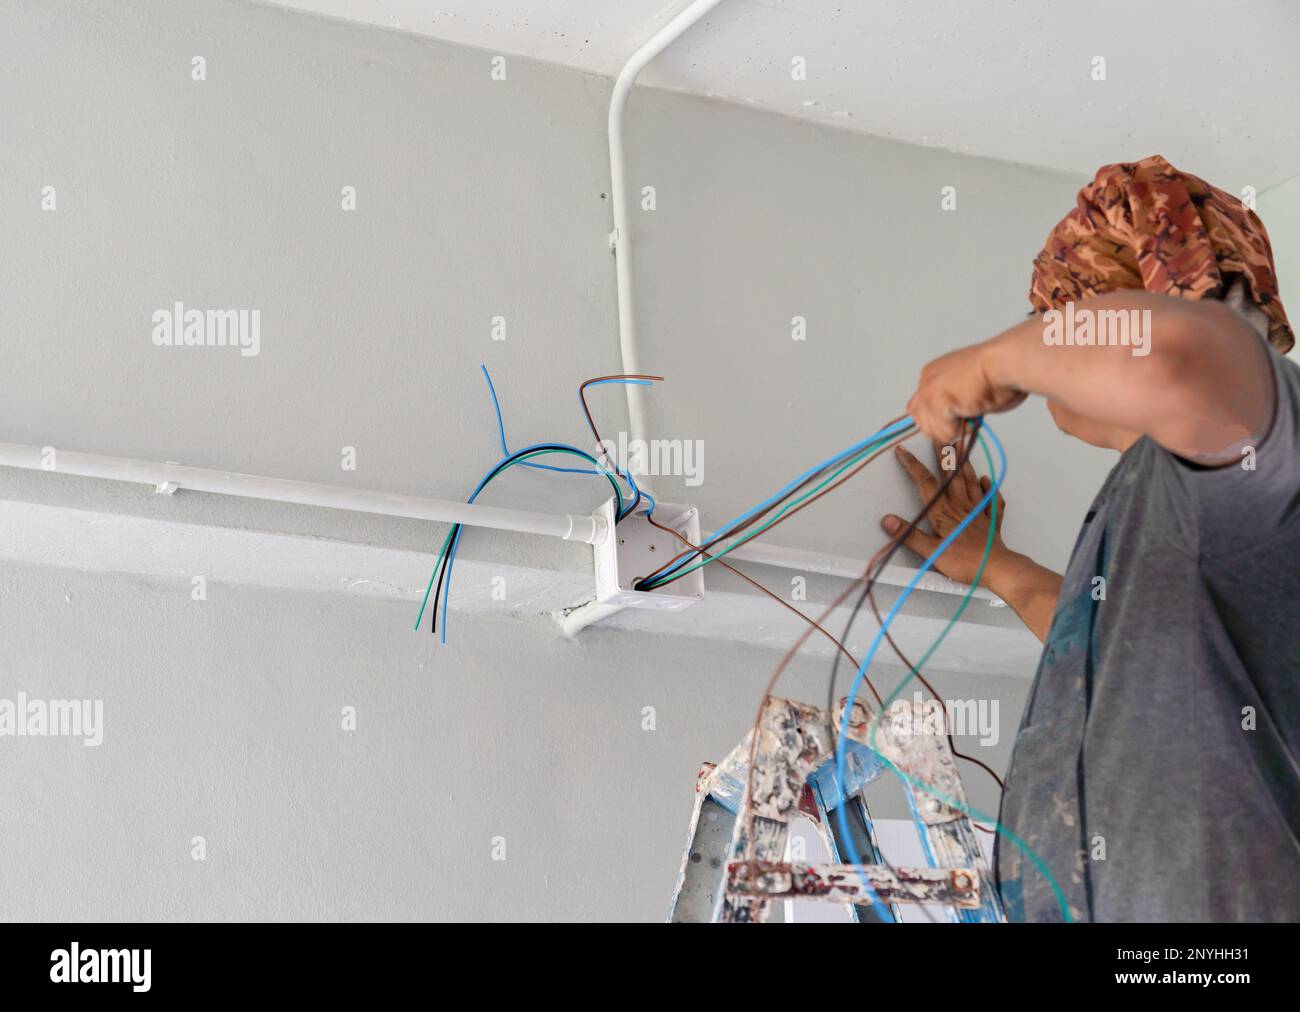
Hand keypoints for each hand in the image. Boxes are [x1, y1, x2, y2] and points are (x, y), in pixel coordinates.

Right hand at [880, 442, 1009, 586]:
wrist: (996, 568)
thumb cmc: (965, 562)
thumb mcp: (931, 552)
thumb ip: (909, 535)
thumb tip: (888, 520)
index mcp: (943, 513)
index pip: (924, 484)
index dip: (912, 466)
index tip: (903, 451)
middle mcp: (960, 507)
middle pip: (950, 475)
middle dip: (942, 454)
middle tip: (939, 436)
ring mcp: (978, 512)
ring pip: (970, 481)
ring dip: (964, 463)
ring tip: (961, 447)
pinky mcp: (991, 521)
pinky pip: (992, 500)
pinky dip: (990, 488)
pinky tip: (987, 480)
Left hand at [905, 339, 1025, 442]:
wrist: (1005, 362)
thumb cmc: (997, 370)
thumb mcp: (966, 385)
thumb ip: (952, 400)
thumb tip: (951, 417)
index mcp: (932, 373)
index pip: (919, 408)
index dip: (937, 419)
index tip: (954, 420)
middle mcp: (926, 381)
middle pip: (921, 422)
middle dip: (942, 427)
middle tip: (964, 417)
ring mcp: (929, 392)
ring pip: (932, 431)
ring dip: (954, 429)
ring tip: (972, 411)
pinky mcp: (937, 403)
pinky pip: (945, 433)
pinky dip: (961, 430)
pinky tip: (972, 411)